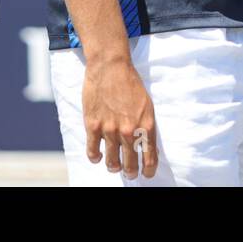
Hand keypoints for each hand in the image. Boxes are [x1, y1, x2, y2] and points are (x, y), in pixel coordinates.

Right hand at [82, 55, 157, 178]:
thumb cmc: (130, 83)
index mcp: (146, 126)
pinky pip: (93, 152)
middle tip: (130, 173)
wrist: (111, 67)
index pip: (149, 158)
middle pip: (130, 164)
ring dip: (114, 167)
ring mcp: (110, 130)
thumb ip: (146, 126)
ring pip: (112, 162)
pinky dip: (95, 158)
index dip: (148, 171)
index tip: (146, 174)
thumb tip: (146, 145)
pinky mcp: (93, 126)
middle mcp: (128, 131)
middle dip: (131, 172)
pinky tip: (98, 156)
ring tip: (115, 166)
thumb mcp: (147, 105)